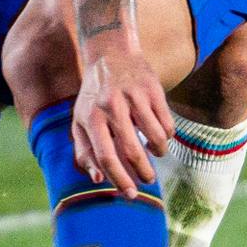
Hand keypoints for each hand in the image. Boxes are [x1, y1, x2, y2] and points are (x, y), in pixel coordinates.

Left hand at [70, 43, 172, 198]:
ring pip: (156, 137)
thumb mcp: (80, 120)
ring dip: (158, 152)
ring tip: (155, 154)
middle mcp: (112, 107)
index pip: (105, 156)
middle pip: (132, 150)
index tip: (130, 193)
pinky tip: (159, 135)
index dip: (119, 178)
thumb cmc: (94, 95)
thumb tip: (98, 179)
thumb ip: (84, 151)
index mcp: (91, 118)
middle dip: (143, 172)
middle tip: (149, 181)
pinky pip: (167, 123)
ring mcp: (134, 97)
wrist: (110, 53)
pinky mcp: (153, 89)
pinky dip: (166, 135)